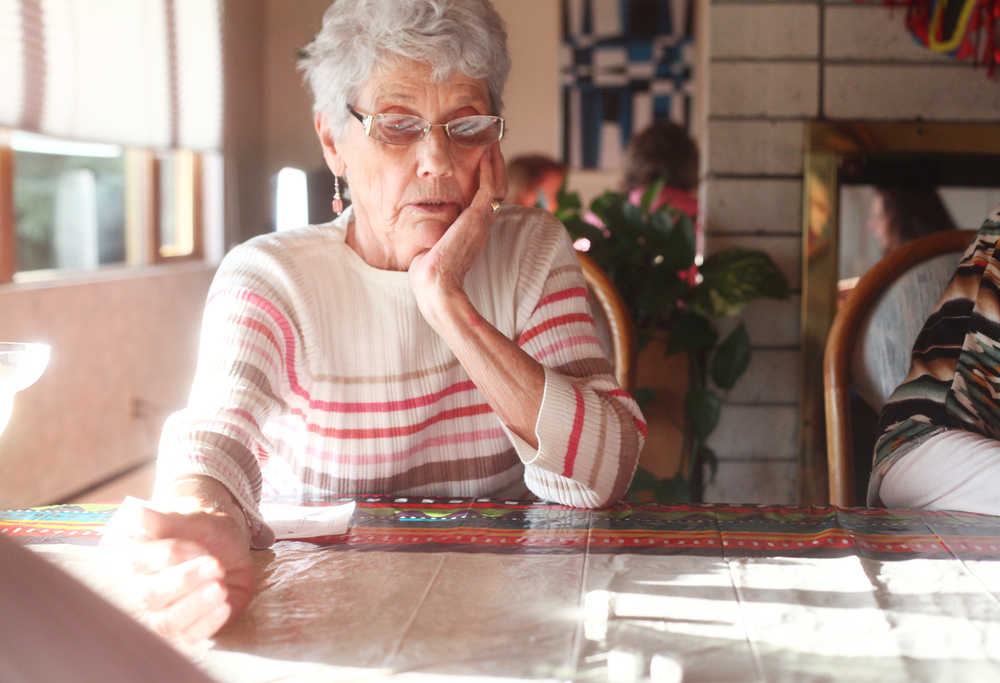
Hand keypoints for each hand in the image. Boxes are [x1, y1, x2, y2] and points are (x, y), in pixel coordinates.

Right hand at [103, 497, 254, 643]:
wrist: (231, 548)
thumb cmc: (206, 531)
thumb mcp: (194, 519)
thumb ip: (167, 520)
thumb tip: (138, 513)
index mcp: (140, 558)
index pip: (142, 561)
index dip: (172, 554)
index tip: (202, 546)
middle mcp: (146, 588)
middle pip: (151, 595)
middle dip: (186, 580)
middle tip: (217, 565)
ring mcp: (165, 612)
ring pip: (167, 621)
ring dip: (196, 605)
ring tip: (221, 587)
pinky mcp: (189, 628)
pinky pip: (190, 636)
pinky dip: (207, 624)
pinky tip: (225, 606)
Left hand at [408, 144, 506, 324]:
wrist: (435, 284)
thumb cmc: (427, 271)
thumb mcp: (431, 246)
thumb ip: (432, 233)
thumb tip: (417, 228)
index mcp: (473, 230)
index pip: (485, 197)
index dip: (485, 177)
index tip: (478, 159)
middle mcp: (482, 223)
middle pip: (497, 186)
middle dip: (495, 165)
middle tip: (490, 143)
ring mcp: (483, 220)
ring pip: (498, 182)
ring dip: (495, 161)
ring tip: (490, 140)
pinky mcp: (478, 217)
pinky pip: (490, 184)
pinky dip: (490, 166)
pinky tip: (486, 150)